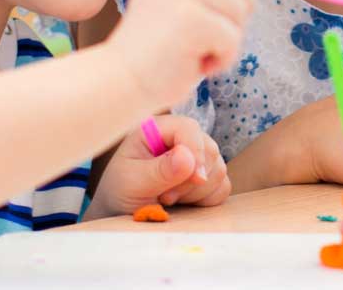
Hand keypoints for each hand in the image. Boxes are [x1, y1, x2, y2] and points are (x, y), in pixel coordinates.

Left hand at [86, 115, 229, 219]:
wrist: (121, 213)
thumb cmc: (119, 192)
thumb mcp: (132, 182)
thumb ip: (159, 171)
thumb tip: (188, 157)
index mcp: (157, 128)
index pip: (189, 128)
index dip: (195, 151)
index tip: (194, 178)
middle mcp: (179, 137)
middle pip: (210, 149)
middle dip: (191, 180)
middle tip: (165, 195)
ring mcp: (195, 156)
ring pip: (219, 169)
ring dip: (196, 192)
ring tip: (168, 198)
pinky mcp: (205, 176)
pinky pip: (223, 186)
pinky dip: (206, 199)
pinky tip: (183, 202)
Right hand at [108, 0, 257, 109]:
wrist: (122, 82)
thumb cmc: (158, 49)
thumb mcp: (174, 1)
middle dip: (242, 6)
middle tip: (218, 33)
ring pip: (240, 7)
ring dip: (230, 37)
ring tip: (200, 50)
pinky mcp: (189, 19)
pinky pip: (233, 36)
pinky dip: (225, 57)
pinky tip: (198, 64)